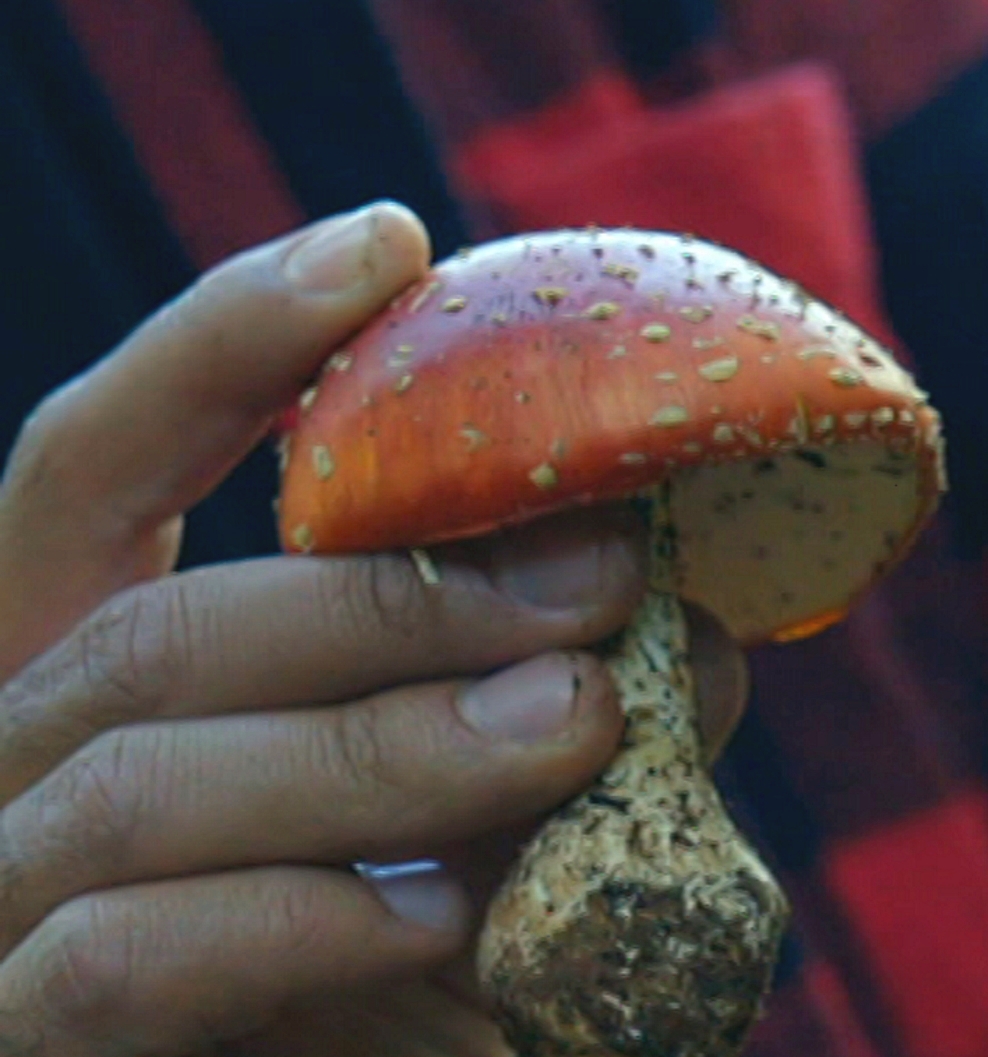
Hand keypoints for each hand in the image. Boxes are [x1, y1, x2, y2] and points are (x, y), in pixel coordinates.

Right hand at [0, 204, 746, 1056]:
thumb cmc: (376, 995)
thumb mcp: (445, 829)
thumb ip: (513, 725)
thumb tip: (684, 641)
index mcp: (85, 685)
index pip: (93, 466)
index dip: (218, 344)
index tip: (388, 246)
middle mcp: (7, 768)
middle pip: (161, 624)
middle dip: (396, 592)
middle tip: (605, 583)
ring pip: (150, 775)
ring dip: (391, 745)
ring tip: (576, 727)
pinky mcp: (20, 1037)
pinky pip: (128, 954)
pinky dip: (302, 922)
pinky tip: (452, 918)